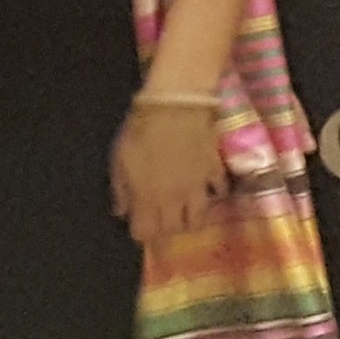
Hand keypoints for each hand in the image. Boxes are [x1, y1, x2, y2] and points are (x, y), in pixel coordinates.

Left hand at [113, 96, 228, 242]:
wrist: (176, 105)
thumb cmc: (141, 131)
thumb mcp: (119, 159)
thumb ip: (120, 190)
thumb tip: (121, 212)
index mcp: (147, 198)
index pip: (145, 233)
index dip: (141, 232)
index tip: (139, 223)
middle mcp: (175, 200)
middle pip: (174, 230)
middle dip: (166, 228)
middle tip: (161, 217)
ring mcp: (198, 187)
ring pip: (199, 218)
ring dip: (191, 219)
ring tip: (185, 211)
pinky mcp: (215, 172)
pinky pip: (219, 191)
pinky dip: (214, 194)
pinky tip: (208, 189)